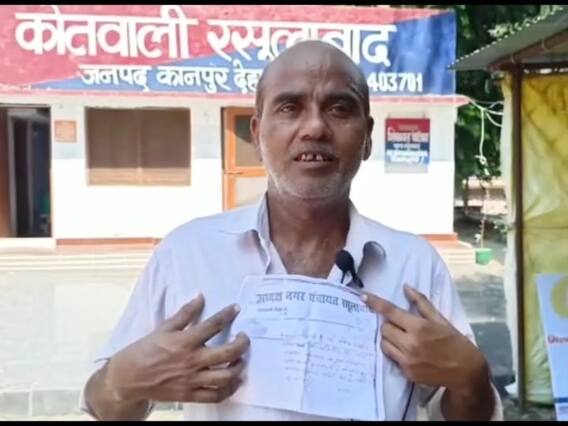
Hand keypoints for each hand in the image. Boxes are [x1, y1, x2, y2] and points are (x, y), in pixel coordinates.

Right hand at [104, 293, 249, 403]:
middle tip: (244, 337)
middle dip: (242, 344)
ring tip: (240, 359)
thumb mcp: (163, 328)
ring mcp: (192, 380)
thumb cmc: (144, 350)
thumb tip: (200, 297)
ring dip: (238, 367)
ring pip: (225, 376)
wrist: (128, 378)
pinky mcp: (190, 394)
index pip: (213, 325)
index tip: (236, 309)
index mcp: (184, 341)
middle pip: (227, 353)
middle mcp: (192, 361)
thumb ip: (185, 313)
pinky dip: (228, 389)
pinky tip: (233, 381)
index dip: (227, 314)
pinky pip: (215, 395)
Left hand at [361, 285, 488, 391]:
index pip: (390, 312)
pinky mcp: (407, 373)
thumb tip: (406, 287)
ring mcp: (407, 360)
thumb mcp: (441, 319)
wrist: (466, 371)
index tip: (363, 296)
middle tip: (402, 326)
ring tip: (403, 339)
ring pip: (384, 343)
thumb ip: (421, 303)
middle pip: (385, 328)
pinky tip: (409, 353)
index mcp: (419, 327)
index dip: (375, 303)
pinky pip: (392, 358)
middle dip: (390, 324)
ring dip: (390, 338)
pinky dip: (396, 352)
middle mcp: (410, 344)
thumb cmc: (454, 342)